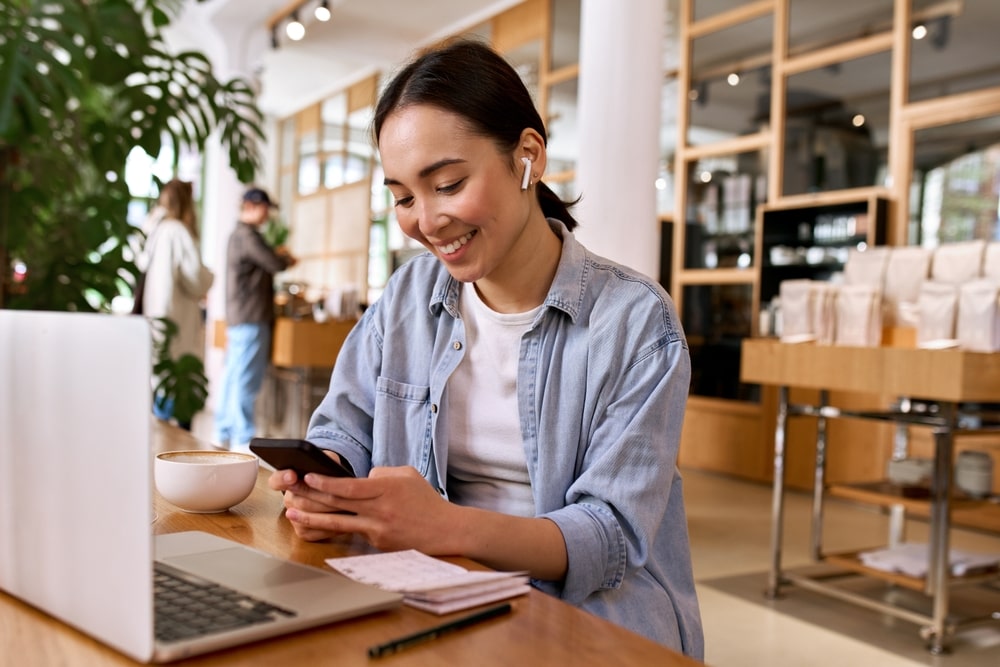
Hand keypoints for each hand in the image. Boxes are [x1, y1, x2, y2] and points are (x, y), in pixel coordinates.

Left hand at [272, 466, 456, 550]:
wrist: (445, 531)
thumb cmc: (426, 500)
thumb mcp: (407, 475)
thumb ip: (381, 474)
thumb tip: (360, 478)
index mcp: (386, 489)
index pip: (349, 486)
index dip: (325, 483)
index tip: (307, 476)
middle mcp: (379, 510)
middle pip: (338, 503)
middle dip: (311, 496)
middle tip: (290, 490)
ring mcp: (377, 530)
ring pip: (338, 523)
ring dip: (312, 517)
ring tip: (292, 512)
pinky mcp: (377, 544)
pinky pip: (353, 533)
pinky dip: (335, 527)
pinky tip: (318, 524)